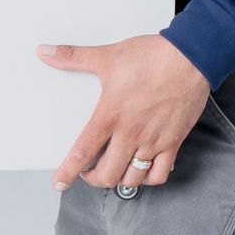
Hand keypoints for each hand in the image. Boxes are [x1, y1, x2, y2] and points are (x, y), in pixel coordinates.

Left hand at [39, 34, 209, 194]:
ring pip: (133, 179)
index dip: (68, 172)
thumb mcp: (107, 56)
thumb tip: (43, 51)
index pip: (83, 152)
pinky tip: (142, 170)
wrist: (190, 57)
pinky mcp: (173, 142)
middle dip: (94, 179)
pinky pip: (160, 173)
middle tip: (89, 173)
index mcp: (110, 115)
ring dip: (119, 180)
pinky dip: (148, 179)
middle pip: (108, 174)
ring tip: (113, 171)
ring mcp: (153, 141)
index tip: (59, 183)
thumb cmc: (150, 57)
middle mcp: (131, 133)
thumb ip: (73, 57)